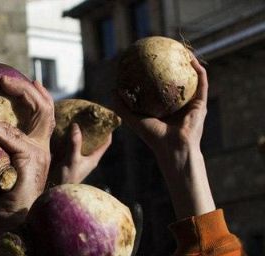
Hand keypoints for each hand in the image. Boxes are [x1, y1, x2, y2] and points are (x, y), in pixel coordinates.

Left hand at [0, 77, 54, 236]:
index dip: (33, 97)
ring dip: (16, 95)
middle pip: (45, 109)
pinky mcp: (30, 159)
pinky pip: (5, 135)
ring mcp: (38, 154)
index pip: (40, 118)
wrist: (13, 232)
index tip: (15, 83)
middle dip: (28, 89)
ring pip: (35, 113)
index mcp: (33, 154)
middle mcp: (40, 151)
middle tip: (3, 78)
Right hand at [49, 123, 111, 184]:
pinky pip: (70, 145)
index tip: (106, 120)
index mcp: (93, 158)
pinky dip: (68, 138)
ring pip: (81, 142)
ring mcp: (77, 158)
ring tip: (77, 120)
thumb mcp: (72, 159)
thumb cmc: (67, 177)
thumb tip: (76, 126)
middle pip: (94, 141)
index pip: (106, 143)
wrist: (54, 188)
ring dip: (79, 133)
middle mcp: (87, 157)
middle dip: (92, 130)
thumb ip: (75, 143)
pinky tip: (64, 131)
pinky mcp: (67, 158)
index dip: (108, 132)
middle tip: (89, 117)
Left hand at [113, 55, 206, 177]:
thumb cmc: (153, 137)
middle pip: (178, 80)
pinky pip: (201, 83)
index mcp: (165, 108)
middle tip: (167, 50)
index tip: (150, 59)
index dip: (157, 73)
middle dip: (174, 65)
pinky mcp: (200, 103)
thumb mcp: (133, 119)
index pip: (161, 86)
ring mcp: (191, 103)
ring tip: (182, 49)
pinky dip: (198, 70)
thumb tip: (112, 90)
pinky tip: (190, 59)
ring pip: (192, 78)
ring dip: (189, 63)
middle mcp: (179, 104)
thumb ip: (123, 106)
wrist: (172, 148)